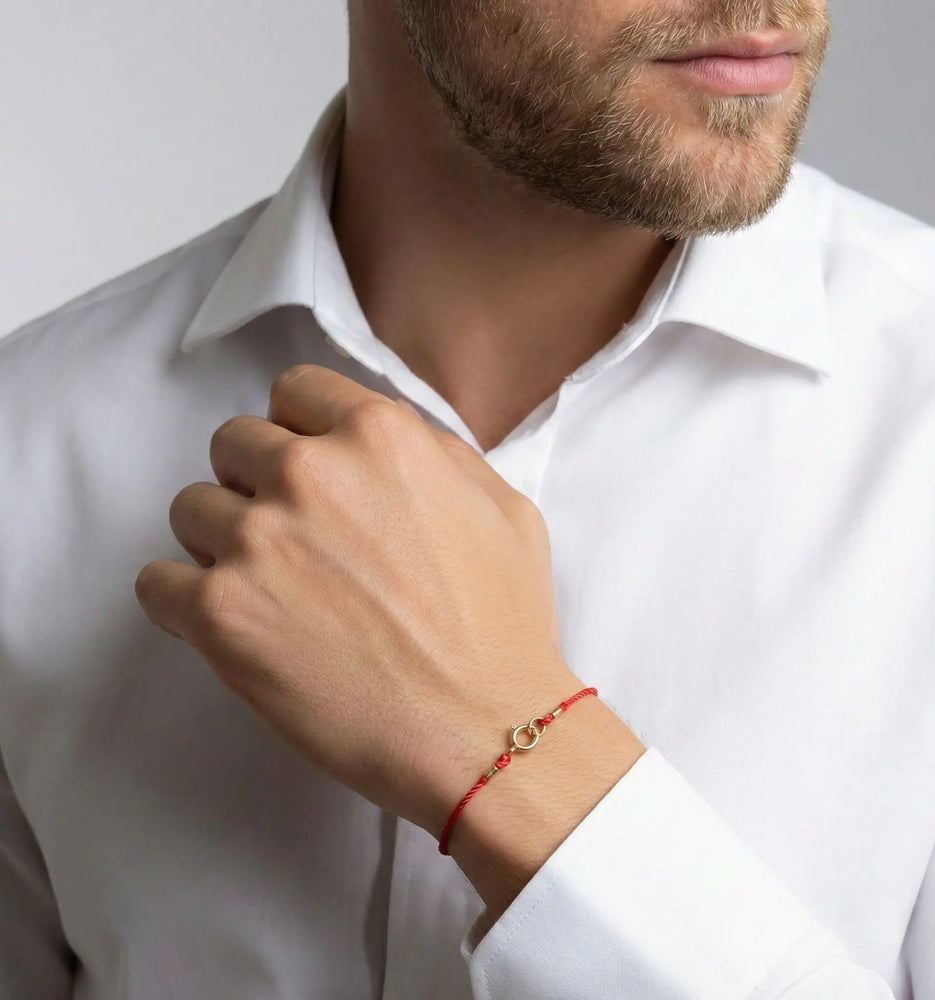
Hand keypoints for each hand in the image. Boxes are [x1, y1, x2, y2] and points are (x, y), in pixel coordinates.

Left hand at [134, 364, 579, 837]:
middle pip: (234, 442)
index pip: (295, 390)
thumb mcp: (502, 507)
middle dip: (256, 481)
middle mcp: (309, 473)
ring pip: (190, 507)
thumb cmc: (503, 626)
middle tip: (291, 536)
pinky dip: (182, 599)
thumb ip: (434, 453)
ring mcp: (258, 540)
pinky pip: (155, 580)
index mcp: (380, 436)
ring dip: (220, 540)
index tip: (305, 466)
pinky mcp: (220, 613)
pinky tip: (229, 621)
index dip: (299, 429)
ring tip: (267, 587)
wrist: (484, 729)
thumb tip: (378, 438)